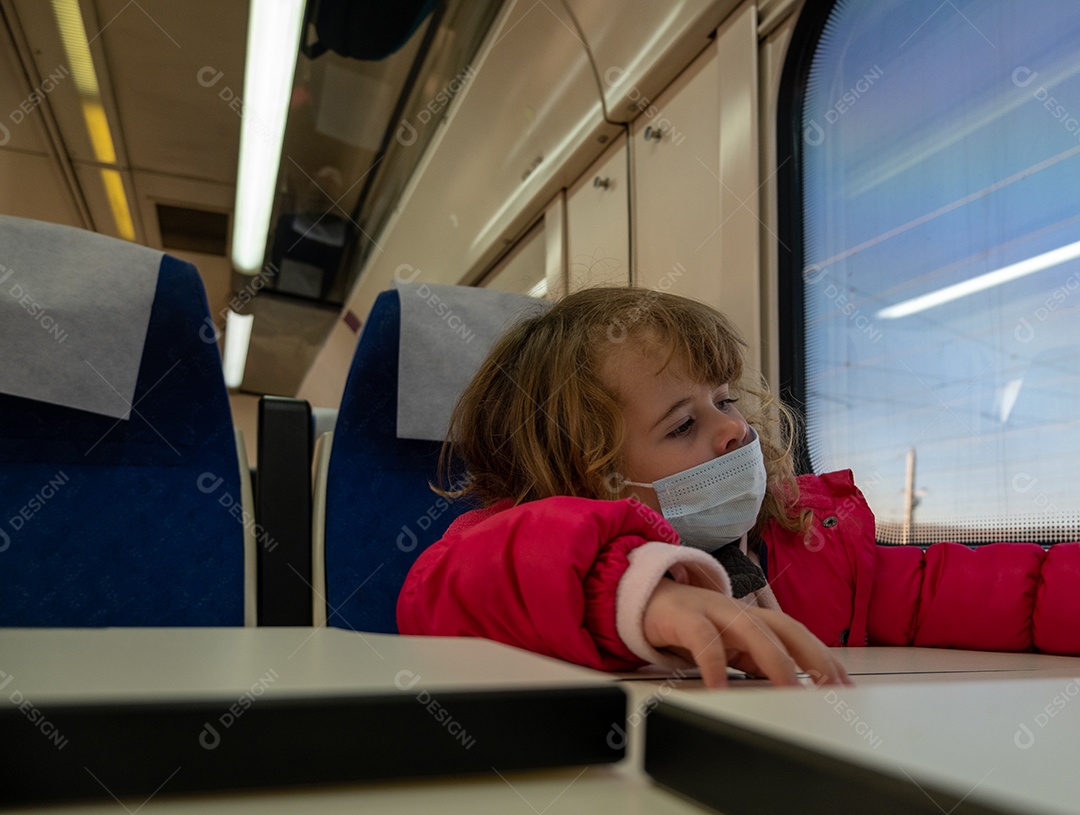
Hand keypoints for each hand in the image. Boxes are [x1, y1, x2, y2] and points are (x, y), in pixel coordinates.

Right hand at [642, 579, 852, 688]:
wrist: (643, 599)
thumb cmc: (690, 625)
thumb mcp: (729, 646)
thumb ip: (756, 662)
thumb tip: (790, 689)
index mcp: (754, 619)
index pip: (798, 634)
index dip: (824, 657)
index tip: (845, 686)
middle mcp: (739, 611)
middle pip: (785, 628)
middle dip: (812, 656)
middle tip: (831, 689)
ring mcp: (712, 610)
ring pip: (751, 629)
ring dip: (774, 659)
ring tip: (789, 690)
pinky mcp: (683, 616)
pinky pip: (702, 639)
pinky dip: (713, 663)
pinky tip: (719, 688)